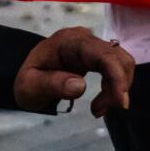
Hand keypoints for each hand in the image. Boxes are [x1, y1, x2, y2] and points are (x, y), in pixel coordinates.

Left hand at [13, 26, 134, 115]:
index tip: (120, 102)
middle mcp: (83, 39)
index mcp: (68, 42)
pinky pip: (116, 67)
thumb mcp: (30, 87)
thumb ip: (52, 85)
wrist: (28, 76)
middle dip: (118, 87)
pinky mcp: (97, 55)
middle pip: (117, 57)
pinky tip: (101, 102)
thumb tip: (80, 86)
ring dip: (118, 88)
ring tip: (98, 108)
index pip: (102, 54)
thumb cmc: (28, 81)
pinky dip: (115, 86)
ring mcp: (92, 45)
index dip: (117, 76)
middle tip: (98, 111)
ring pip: (121, 62)